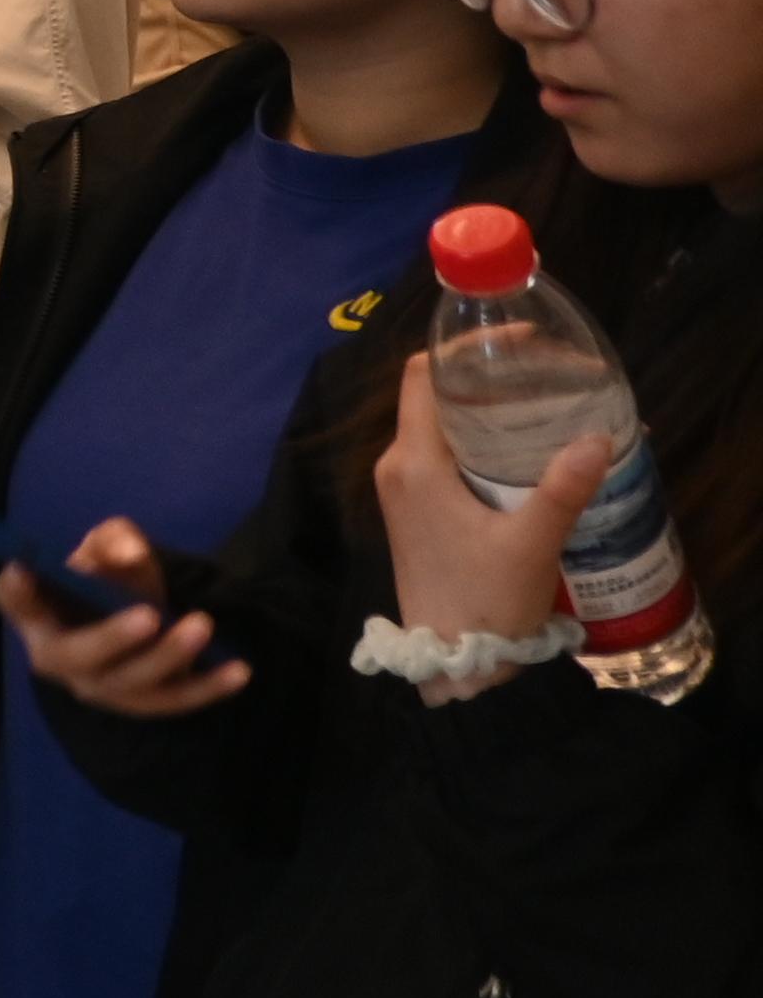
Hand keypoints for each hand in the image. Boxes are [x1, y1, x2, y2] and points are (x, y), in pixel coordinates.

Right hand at [0, 518, 246, 718]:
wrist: (136, 624)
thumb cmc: (109, 581)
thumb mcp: (108, 549)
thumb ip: (114, 542)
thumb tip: (126, 552)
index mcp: (39, 615)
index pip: (14, 602)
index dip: (15, 590)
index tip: (24, 569)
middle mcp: (61, 658)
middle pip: (77, 655)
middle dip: (112, 638)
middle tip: (148, 616)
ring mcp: (104, 687)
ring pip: (132, 682)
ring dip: (169, 657)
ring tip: (202, 624)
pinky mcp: (144, 703)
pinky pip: (176, 700)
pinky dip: (208, 686)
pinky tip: (238, 670)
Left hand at [372, 353, 599, 665]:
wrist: (451, 659)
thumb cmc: (484, 600)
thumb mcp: (531, 543)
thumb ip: (562, 488)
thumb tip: (600, 437)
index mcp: (413, 463)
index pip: (422, 376)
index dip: (463, 348)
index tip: (518, 338)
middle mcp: (398, 467)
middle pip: (434, 396)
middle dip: (486, 376)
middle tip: (547, 369)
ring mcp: (403, 489)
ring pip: (440, 426)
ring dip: (485, 408)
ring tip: (545, 399)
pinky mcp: (416, 509)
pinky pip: (443, 454)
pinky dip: (479, 439)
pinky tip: (525, 445)